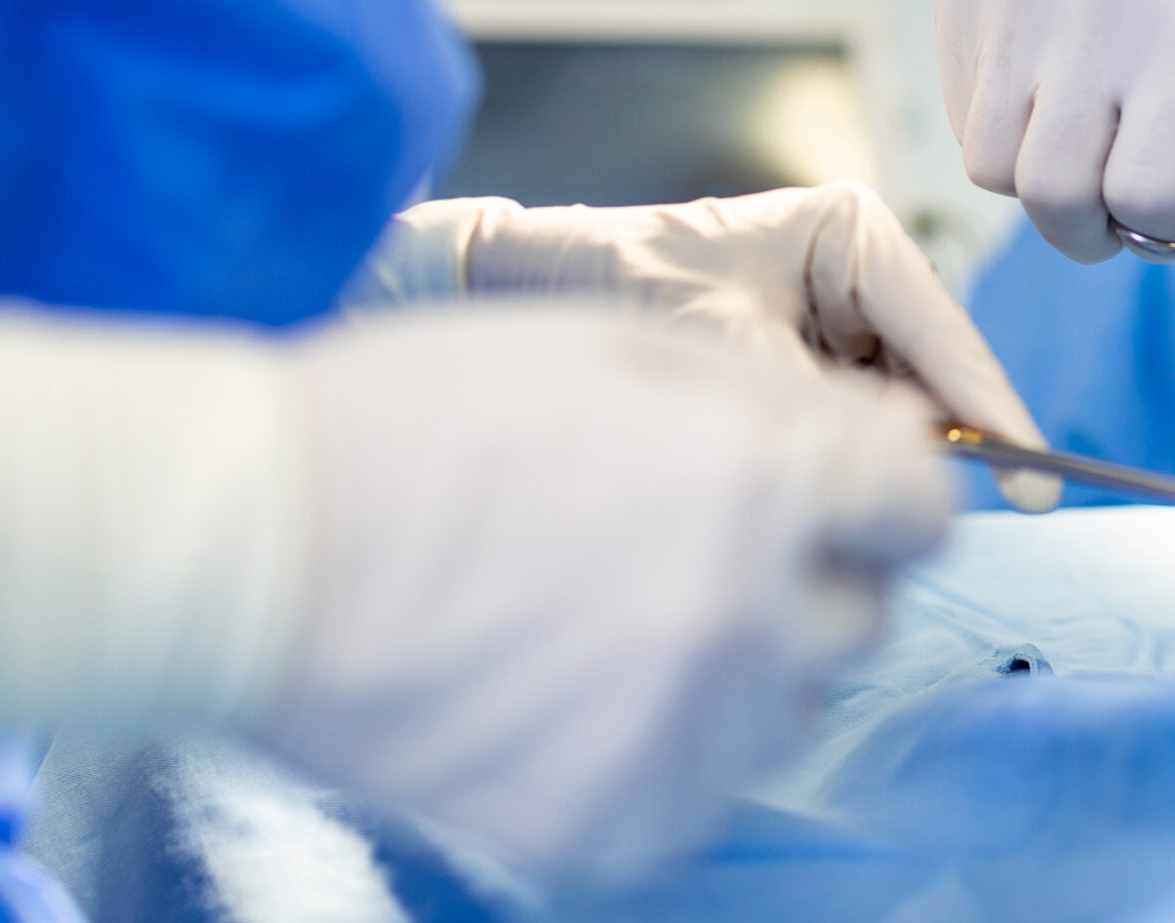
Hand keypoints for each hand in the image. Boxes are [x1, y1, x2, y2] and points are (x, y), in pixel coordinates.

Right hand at [261, 302, 948, 883]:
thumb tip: (885, 441)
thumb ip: (778, 402)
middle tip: (691, 543)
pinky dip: (662, 743)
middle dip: (806, 573)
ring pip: (790, 707)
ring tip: (615, 613)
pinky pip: (701, 785)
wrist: (251, 550)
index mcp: (766, 486)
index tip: (833, 490)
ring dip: (742, 662)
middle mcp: (748, 620)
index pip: (924, 510)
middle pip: (860, 615)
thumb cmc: (427, 421)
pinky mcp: (612, 824)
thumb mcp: (624, 349)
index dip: (879, 491)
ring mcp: (683, 735)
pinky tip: (572, 686)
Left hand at [408, 185, 1056, 510]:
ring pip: (901, 402)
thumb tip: (883, 476)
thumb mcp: (722, 347)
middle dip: (944, 443)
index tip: (1036, 479)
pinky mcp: (814, 354)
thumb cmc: (620, 281)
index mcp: (853, 231)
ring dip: (887, 456)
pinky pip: (856, 417)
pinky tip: (837, 493)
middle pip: (936, 371)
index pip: (944, 332)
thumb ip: (811, 411)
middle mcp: (860, 267)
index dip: (992, 409)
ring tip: (874, 507)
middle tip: (955, 518)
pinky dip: (848, 457)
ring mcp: (840, 312)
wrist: (537, 280)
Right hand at [934, 0, 1174, 352]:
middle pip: (1056, 195)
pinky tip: (1046, 86)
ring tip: (1086, 139)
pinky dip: (996, 128)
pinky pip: (956, 114)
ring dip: (1038, 181)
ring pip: (990, 167)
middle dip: (1088, 227)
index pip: (1145, 196)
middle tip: (1118, 196)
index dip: (1158, 224)